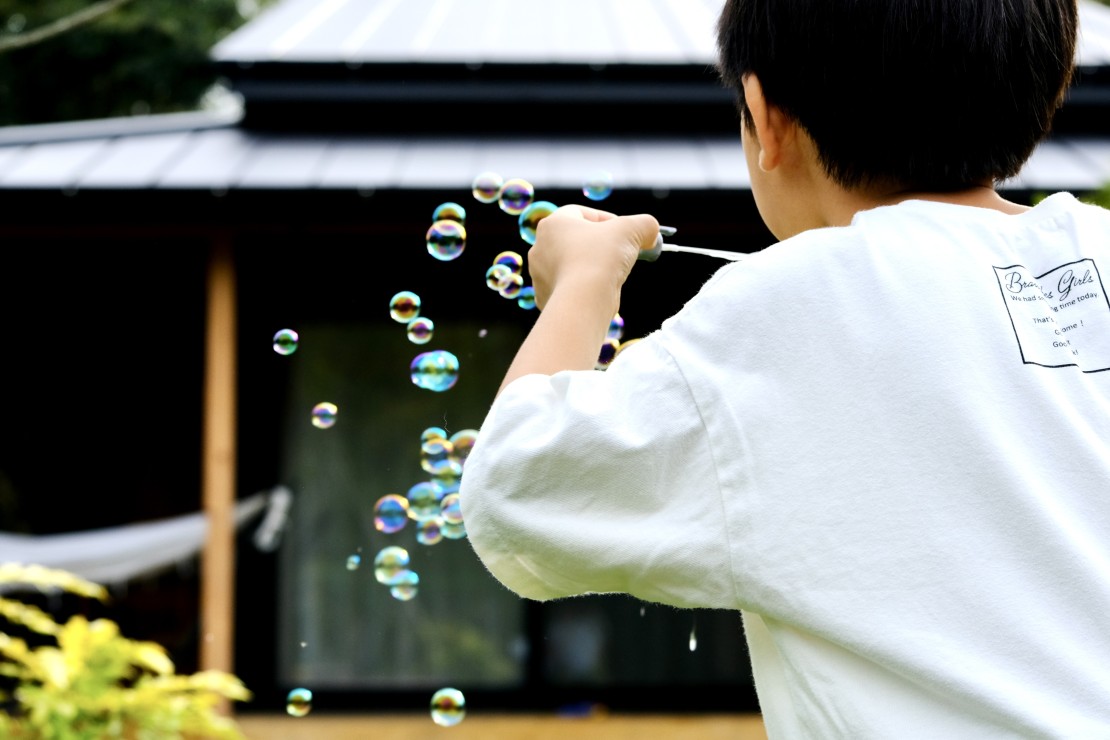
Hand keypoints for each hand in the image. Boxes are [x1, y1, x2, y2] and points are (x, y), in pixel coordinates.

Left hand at [528, 205, 659, 311]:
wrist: (582, 302)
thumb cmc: (602, 258)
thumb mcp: (632, 230)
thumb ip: (644, 225)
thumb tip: (651, 232)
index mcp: (553, 224)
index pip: (583, 214)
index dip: (609, 220)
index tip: (627, 234)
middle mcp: (539, 247)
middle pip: (576, 240)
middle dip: (600, 246)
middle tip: (621, 254)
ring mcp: (539, 274)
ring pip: (572, 265)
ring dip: (592, 267)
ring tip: (612, 275)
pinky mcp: (544, 297)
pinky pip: (569, 288)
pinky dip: (584, 288)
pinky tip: (599, 293)